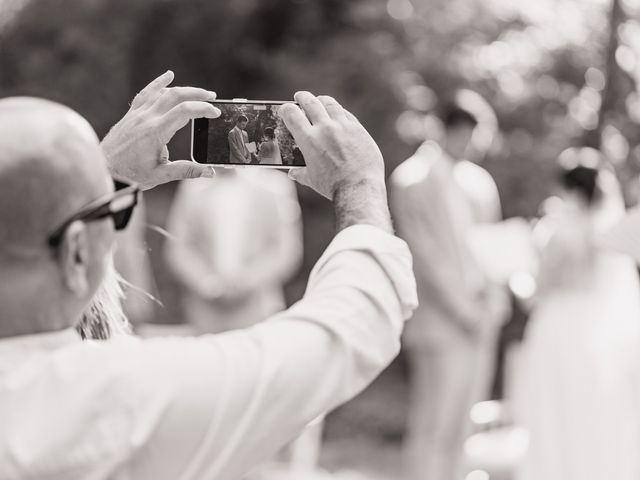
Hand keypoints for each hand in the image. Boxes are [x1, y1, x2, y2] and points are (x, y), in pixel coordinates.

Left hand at [101, 70, 220, 189]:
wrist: (103, 169)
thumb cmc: (130, 174)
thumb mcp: (161, 175)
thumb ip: (186, 170)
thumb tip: (210, 172)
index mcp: (156, 132)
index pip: (184, 112)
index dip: (203, 109)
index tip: (215, 113)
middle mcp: (146, 118)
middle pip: (176, 96)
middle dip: (197, 94)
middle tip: (212, 97)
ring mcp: (137, 114)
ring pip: (162, 92)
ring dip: (182, 89)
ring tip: (198, 92)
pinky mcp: (131, 114)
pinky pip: (146, 93)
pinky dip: (159, 83)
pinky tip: (168, 76)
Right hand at [280, 92, 384, 199]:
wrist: (359, 188)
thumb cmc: (333, 186)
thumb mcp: (312, 180)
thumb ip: (301, 173)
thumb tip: (292, 173)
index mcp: (308, 140)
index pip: (292, 114)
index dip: (286, 109)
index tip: (285, 108)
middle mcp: (325, 128)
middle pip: (310, 102)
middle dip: (302, 97)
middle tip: (299, 97)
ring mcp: (343, 126)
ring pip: (330, 104)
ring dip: (321, 100)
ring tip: (319, 100)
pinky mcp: (358, 129)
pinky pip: (346, 114)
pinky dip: (338, 112)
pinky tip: (337, 113)